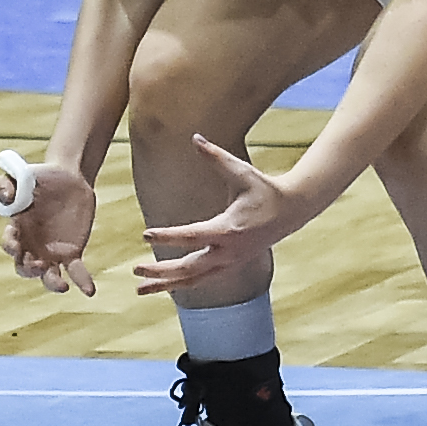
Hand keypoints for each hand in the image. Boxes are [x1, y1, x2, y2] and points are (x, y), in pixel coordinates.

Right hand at [0, 160, 99, 296]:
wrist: (69, 176)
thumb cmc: (38, 176)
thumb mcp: (18, 173)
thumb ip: (4, 183)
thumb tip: (6, 198)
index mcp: (17, 229)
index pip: (9, 244)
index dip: (10, 246)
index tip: (15, 242)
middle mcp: (31, 246)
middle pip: (25, 268)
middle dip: (29, 270)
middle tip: (39, 264)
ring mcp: (51, 252)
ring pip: (48, 276)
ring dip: (52, 283)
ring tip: (61, 286)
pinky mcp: (72, 252)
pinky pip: (75, 271)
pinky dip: (82, 282)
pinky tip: (89, 291)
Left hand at [134, 137, 306, 292]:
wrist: (291, 211)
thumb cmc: (263, 189)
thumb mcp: (241, 171)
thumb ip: (215, 157)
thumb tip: (195, 137)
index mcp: (229, 229)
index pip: (193, 236)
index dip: (168, 236)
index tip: (145, 235)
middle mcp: (228, 252)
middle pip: (189, 267)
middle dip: (161, 271)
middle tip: (135, 268)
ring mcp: (230, 263)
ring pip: (194, 281)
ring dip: (166, 285)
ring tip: (140, 288)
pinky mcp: (231, 267)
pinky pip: (202, 280)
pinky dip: (182, 285)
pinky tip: (163, 286)